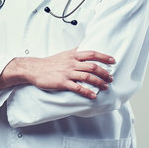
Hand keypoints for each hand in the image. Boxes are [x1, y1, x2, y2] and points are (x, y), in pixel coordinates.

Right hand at [0, 48, 114, 98]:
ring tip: (105, 87)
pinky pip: (78, 87)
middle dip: (104, 72)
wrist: (35, 69)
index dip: (104, 57)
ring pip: (87, 77)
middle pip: (92, 66)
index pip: (92, 53)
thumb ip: (75, 53)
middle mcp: (71, 62)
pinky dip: (87, 92)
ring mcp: (67, 73)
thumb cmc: (49, 63)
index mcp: (72, 55)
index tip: (113, 60)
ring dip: (99, 82)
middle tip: (110, 77)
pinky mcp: (63, 82)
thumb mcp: (63, 54)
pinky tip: (93, 96)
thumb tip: (85, 51)